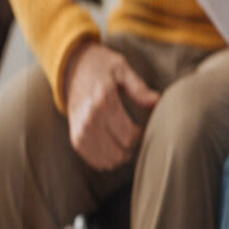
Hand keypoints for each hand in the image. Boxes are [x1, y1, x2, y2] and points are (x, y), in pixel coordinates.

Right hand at [64, 41, 159, 170]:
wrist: (71, 68)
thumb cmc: (101, 67)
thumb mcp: (121, 69)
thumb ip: (139, 88)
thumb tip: (157, 101)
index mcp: (103, 102)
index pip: (129, 136)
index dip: (142, 136)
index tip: (142, 126)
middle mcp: (89, 120)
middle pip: (121, 151)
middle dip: (133, 146)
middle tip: (135, 134)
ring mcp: (80, 131)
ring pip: (109, 160)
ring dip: (122, 154)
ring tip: (124, 140)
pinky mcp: (75, 139)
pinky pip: (95, 161)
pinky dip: (108, 158)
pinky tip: (113, 146)